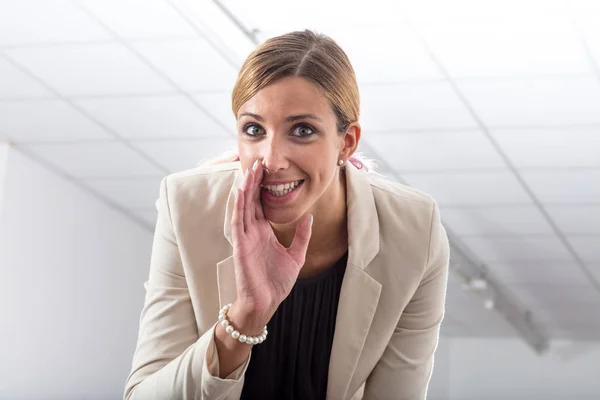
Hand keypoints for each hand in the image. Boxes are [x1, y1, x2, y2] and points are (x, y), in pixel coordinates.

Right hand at [230, 160, 312, 322]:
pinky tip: (241, 192)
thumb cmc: (276, 283)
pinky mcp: (241, 246)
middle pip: (251, 201)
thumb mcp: (296, 256)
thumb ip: (301, 237)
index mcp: (264, 233)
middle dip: (254, 182)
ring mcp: (245, 238)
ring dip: (246, 189)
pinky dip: (239, 207)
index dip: (263, 187)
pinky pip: (238, 223)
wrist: (266, 303)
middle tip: (258, 162)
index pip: (261, 204)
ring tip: (250, 171)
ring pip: (243, 207)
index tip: (268, 170)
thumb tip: (309, 218)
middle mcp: (253, 232)